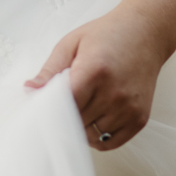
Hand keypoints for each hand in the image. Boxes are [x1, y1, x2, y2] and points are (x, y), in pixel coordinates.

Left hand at [25, 4, 162, 151]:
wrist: (146, 33)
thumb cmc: (107, 35)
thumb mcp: (73, 42)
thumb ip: (50, 69)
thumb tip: (29, 90)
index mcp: (94, 71)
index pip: (64, 105)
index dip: (50, 110)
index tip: (42, 109)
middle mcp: (114, 93)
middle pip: (76, 122)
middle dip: (63, 117)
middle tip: (61, 106)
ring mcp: (128, 108)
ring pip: (91, 136)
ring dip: (80, 128)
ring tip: (81, 107)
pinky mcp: (139, 119)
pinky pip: (110, 143)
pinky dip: (97, 137)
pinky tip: (94, 119)